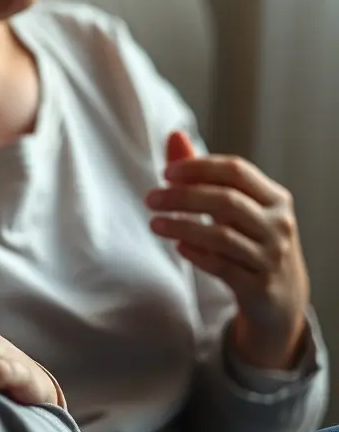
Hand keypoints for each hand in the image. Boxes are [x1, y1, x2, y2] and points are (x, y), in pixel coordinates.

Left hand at [146, 131, 310, 368]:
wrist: (282, 297)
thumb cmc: (250, 238)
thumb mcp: (235, 205)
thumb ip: (202, 172)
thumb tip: (173, 134)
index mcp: (275, 197)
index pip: (235, 170)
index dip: (198, 167)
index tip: (165, 172)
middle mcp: (278, 225)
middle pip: (226, 200)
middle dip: (182, 196)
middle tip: (150, 198)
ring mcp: (271, 257)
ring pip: (221, 236)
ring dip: (182, 226)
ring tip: (154, 223)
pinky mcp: (259, 286)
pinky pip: (222, 267)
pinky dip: (197, 255)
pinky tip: (178, 247)